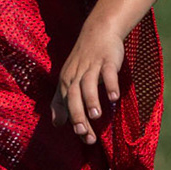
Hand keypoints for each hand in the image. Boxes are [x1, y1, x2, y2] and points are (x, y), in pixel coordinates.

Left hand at [51, 23, 125, 145]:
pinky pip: (108, 72)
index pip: (68, 105)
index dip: (75, 122)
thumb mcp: (69, 80)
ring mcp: (92, 66)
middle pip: (73, 96)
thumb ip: (62, 102)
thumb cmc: (84, 60)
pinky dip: (110, 83)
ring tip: (96, 116)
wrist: (98, 31)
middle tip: (84, 133)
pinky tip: (114, 97)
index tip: (84, 138)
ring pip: (88, 84)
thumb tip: (56, 124)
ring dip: (91, 100)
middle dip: (78, 114)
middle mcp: (76, 74)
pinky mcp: (107, 59)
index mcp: (67, 82)